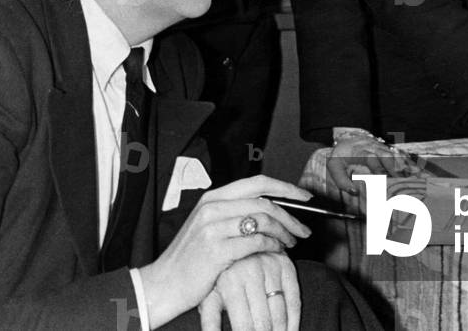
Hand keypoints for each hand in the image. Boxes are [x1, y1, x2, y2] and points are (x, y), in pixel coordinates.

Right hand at [137, 175, 311, 328]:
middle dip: (291, 216)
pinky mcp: (217, 250)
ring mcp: (213, 228)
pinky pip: (257, 242)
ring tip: (290, 244)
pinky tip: (277, 252)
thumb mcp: (207, 225)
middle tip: (304, 230)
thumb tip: (269, 208)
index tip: (304, 197)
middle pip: (265, 203)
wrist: (163, 284)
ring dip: (284, 233)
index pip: (257, 183)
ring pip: (263, 221)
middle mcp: (212, 208)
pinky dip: (273, 246)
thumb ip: (233, 212)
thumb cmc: (190, 258)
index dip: (285, 187)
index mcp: (212, 198)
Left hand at [198, 252, 299, 330]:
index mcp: (230, 282)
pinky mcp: (286, 266)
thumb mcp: (210, 296)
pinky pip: (294, 300)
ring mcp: (271, 268)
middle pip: (263, 322)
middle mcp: (252, 272)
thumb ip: (210, 320)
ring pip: (280, 313)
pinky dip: (294, 321)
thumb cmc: (222, 278)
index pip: (243, 325)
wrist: (240, 244)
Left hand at [327, 129, 409, 199]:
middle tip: (402, 182)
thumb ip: (342, 181)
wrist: (346, 141)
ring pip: (394, 153)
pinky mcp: (386, 148)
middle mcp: (372, 146)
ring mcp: (380, 146)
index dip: (378, 168)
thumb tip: (355, 192)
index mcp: (359, 150)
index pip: (371, 157)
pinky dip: (407, 162)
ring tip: (413, 178)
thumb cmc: (340, 157)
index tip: (384, 181)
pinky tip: (416, 171)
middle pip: (386, 154)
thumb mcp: (334, 167)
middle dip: (395, 167)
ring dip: (403, 165)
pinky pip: (398, 154)